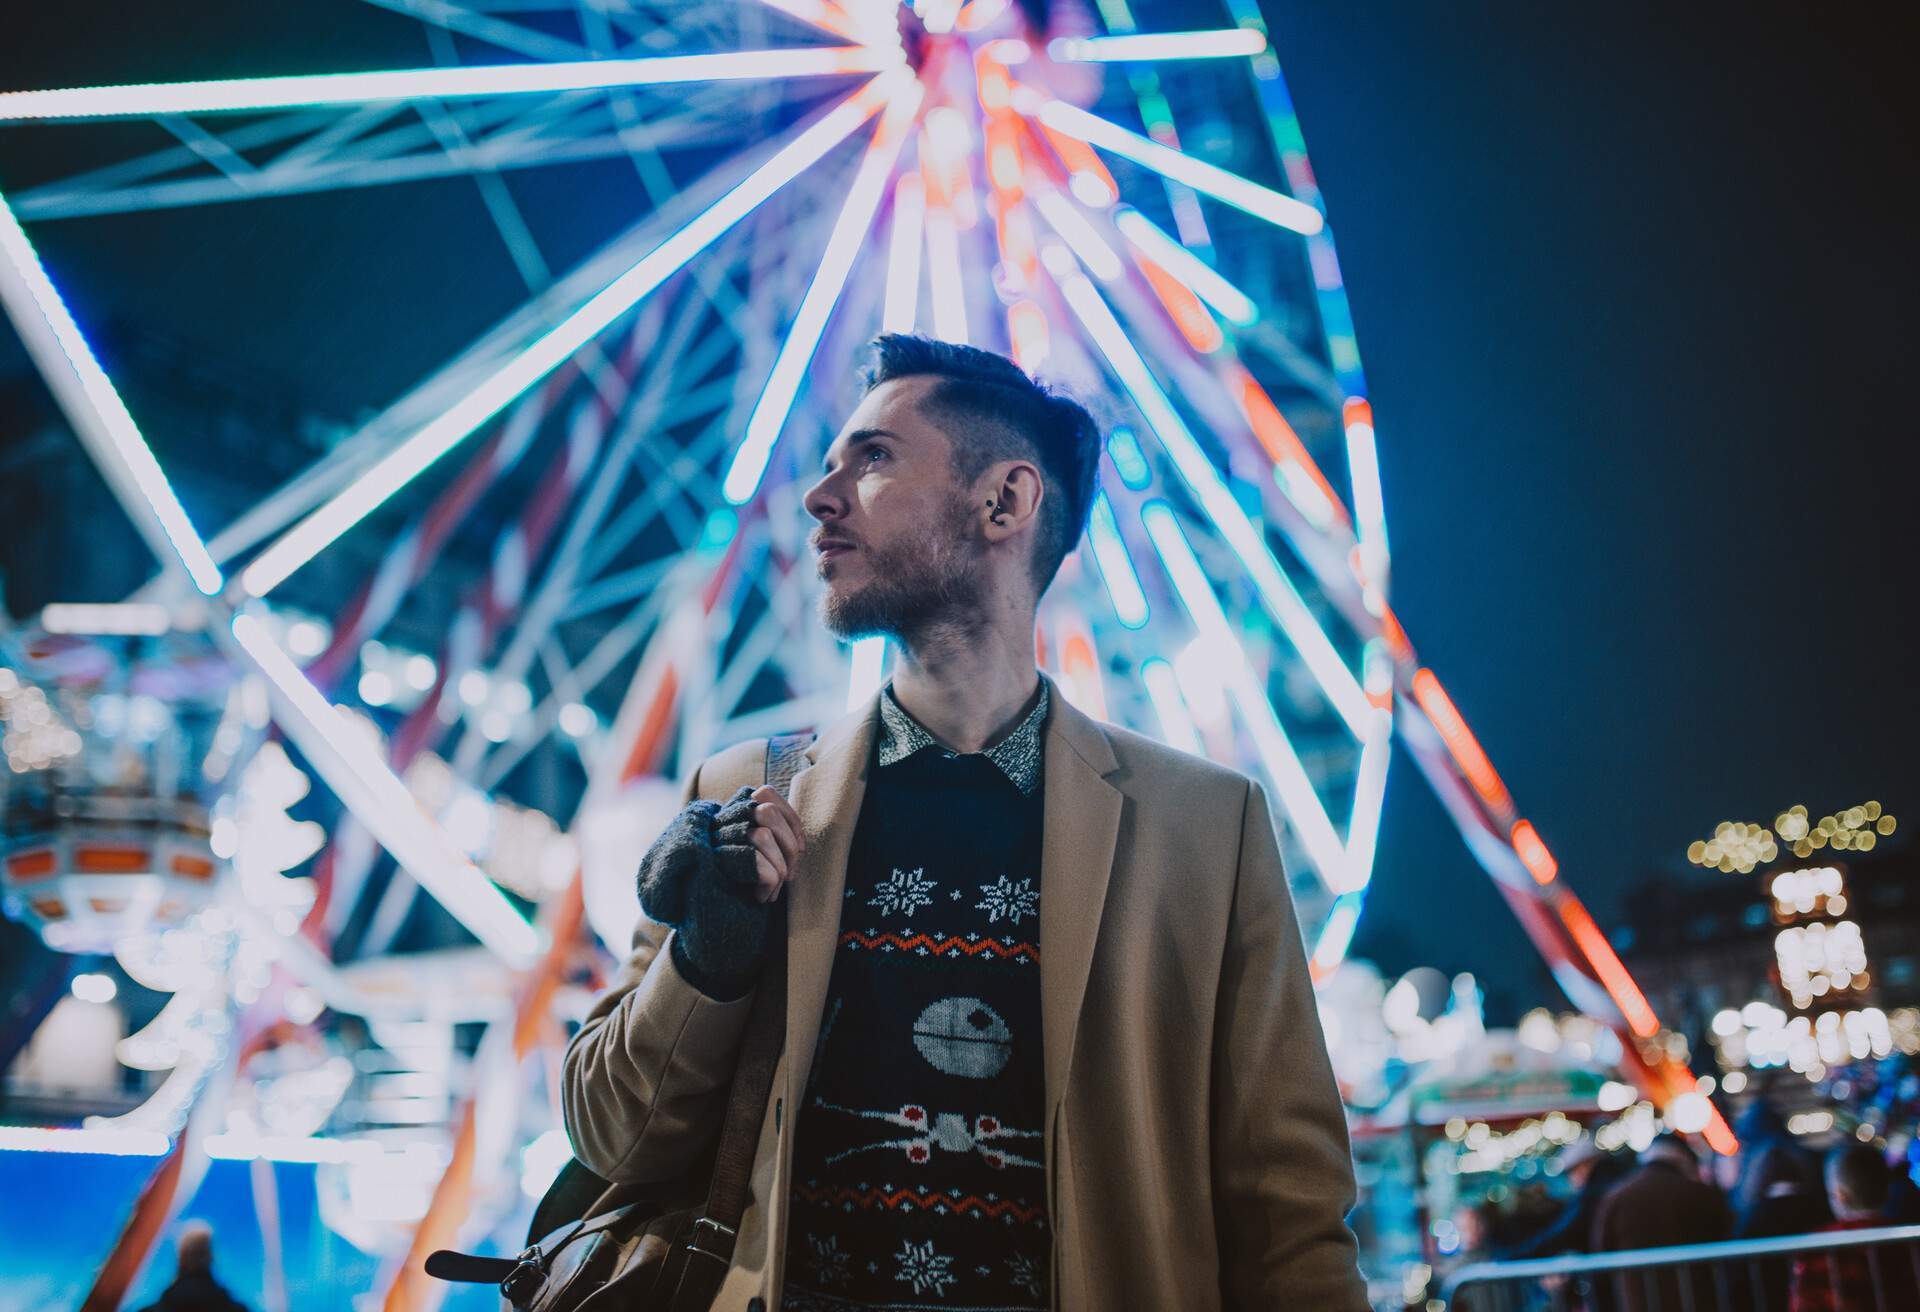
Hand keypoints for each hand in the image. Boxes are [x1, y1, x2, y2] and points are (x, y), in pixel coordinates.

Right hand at [634, 783, 803, 999]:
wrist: (715, 941)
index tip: (801, 848)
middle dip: (790, 844)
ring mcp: (712, 845)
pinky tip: (760, 898)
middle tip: (790, 876)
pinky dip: (768, 880)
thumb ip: (771, 841)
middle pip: (766, 809)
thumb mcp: (760, 866)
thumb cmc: (742, 903)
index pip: (764, 794)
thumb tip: (797, 831)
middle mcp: (718, 828)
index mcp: (731, 824)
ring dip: (779, 866)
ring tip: (772, 890)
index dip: (790, 817)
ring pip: (761, 834)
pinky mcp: (711, 866)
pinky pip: (755, 860)